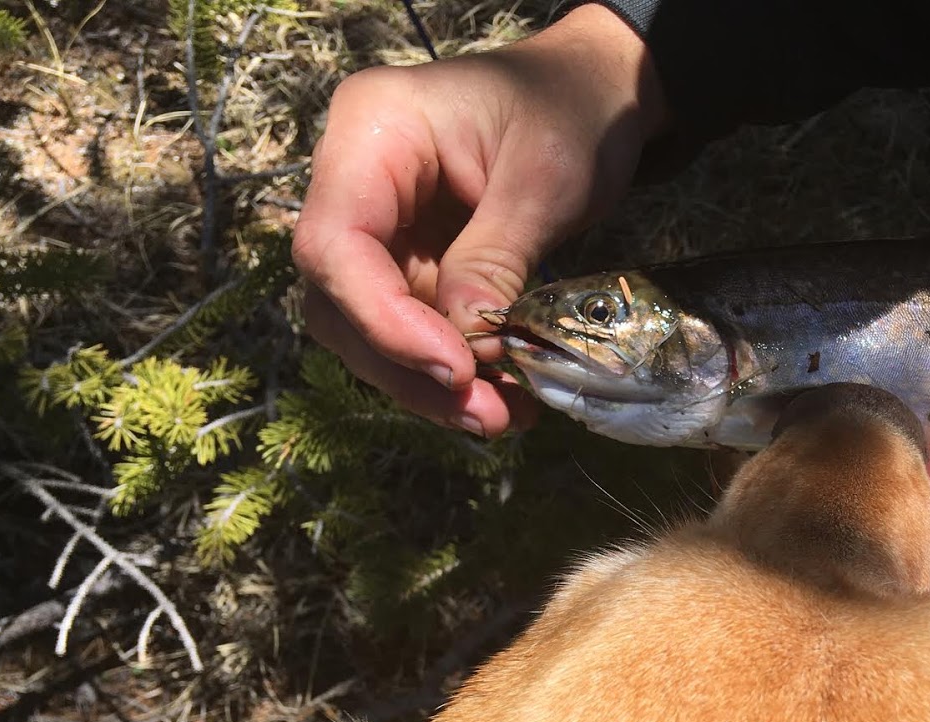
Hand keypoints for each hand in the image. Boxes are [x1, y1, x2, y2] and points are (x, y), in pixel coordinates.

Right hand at [291, 5, 666, 435]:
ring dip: (428, 387)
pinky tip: (505, 400)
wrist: (594, 96)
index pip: (335, 244)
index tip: (455, 368)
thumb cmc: (572, 112)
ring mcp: (379, 228)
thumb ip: (496, 259)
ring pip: (368, 330)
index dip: (382, 319)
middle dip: (408, 369)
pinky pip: (411, 333)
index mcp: (371, 131)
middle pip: (340, 299)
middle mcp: (356, 181)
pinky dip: (452, 374)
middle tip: (486, 416)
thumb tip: (465, 346)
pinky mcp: (409, 265)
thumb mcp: (545, 180)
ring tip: (503, 417)